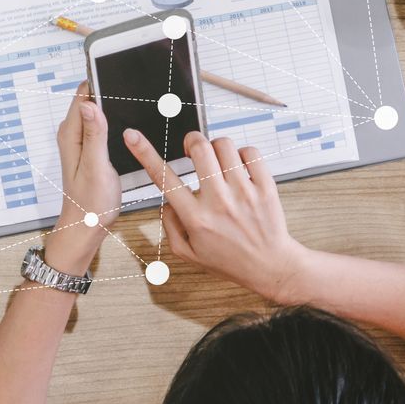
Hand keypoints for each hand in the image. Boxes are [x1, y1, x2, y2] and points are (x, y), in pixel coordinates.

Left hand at [45, 84, 120, 272]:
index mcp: (71, 134)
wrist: (87, 226)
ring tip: (137, 104)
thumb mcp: (96, 167)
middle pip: (91, 100)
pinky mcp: (91, 149)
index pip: (83, 95)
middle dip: (111, 93)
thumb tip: (90, 105)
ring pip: (98, 113)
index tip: (122, 76)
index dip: (101, 83)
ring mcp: (82, 141)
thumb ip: (95, 135)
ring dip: (114, 107)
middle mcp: (73, 133)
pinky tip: (130, 126)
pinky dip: (115, 122)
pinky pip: (102, 126)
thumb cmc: (91, 202)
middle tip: (137, 91)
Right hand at [124, 127, 314, 302]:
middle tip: (191, 149)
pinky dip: (242, 153)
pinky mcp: (265, 188)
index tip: (132, 136)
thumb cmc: (230, 260)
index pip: (163, 177)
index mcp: (195, 217)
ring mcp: (244, 193)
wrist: (272, 267)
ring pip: (224, 145)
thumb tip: (166, 200)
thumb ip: (169, 225)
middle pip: (199, 148)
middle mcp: (218, 202)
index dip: (144, 153)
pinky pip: (251, 152)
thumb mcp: (188, 253)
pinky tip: (239, 166)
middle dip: (191, 140)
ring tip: (218, 161)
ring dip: (216, 147)